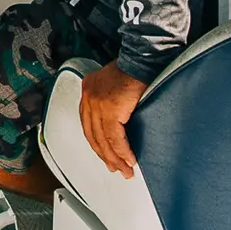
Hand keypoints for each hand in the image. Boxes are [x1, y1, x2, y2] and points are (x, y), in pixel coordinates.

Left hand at [80, 61, 146, 177]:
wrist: (142, 59)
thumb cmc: (134, 69)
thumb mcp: (114, 84)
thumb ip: (110, 100)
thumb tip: (117, 122)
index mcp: (88, 90)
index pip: (88, 125)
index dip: (97, 144)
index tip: (106, 156)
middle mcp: (88, 97)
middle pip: (94, 135)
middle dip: (105, 156)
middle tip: (115, 169)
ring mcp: (96, 104)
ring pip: (104, 140)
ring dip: (115, 158)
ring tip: (125, 170)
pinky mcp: (109, 109)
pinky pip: (115, 138)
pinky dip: (123, 152)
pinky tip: (129, 160)